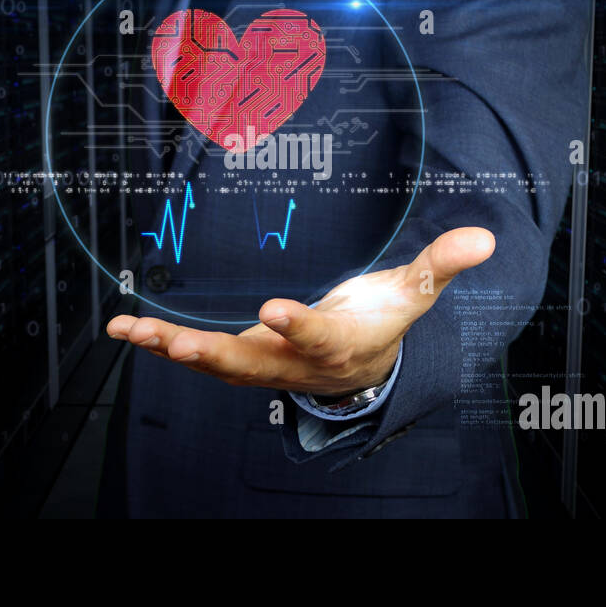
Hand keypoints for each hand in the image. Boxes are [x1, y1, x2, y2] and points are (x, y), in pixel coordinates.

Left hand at [106, 227, 495, 396]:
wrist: (360, 369)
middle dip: (212, 353)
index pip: (317, 337)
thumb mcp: (412, 294)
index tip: (275, 309)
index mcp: (337, 345)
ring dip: (171, 348)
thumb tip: (483, 237)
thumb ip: (439, 265)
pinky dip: (158, 342)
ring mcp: (260, 364)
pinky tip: (122, 328)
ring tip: (131, 331)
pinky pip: (195, 355)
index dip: (297, 326)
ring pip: (213, 362)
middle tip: (175, 344)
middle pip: (250, 362)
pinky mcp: (237, 357)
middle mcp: (292, 362)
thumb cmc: (382, 322)